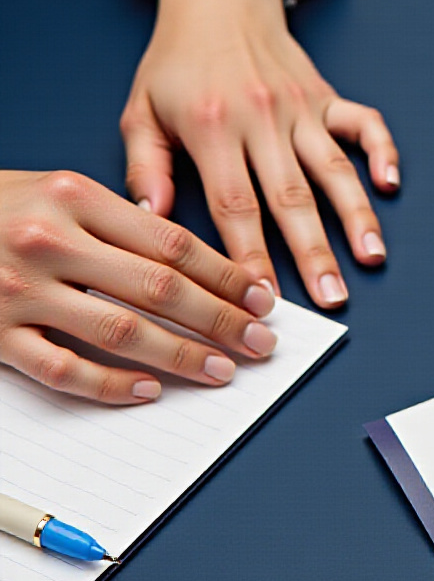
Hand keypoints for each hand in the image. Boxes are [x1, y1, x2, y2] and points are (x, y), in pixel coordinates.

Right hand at [0, 168, 277, 401]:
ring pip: (120, 332)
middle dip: (221, 321)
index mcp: (73, 196)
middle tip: (261, 343)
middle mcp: (48, 241)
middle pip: (158, 289)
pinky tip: (149, 390)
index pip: (172, 243)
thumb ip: (117, 220)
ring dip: (182, 357)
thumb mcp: (54, 190)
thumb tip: (192, 262)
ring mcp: (18, 291)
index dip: (227, 276)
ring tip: (222, 369)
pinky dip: (112, 385)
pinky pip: (64, 370)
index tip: (262, 299)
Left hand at [120, 0, 399, 308]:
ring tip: (371, 258)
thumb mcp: (141, 110)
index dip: (252, 256)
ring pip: (334, 170)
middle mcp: (262, 118)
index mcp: (213, 127)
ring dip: (357, 217)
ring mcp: (299, 107)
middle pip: (292, 197)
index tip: (262, 297)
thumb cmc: (176, 62)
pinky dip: (382, 152)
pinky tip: (391, 185)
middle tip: (331, 298)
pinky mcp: (325, 96)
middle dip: (314, 253)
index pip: (236, 205)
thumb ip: (145, 166)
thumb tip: (153, 218)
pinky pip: (363, 124)